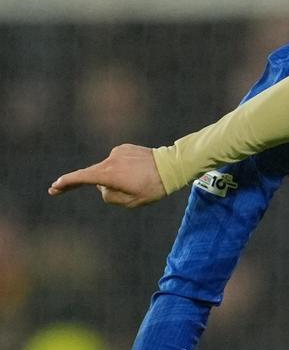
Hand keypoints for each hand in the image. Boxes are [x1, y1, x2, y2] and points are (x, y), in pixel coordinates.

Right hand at [48, 144, 167, 208]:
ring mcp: (118, 152)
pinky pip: (117, 162)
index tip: (55, 187)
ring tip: (137, 181)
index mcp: (109, 174)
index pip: (82, 178)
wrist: (172, 166)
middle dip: (92, 184)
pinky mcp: (125, 148)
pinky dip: (121, 169)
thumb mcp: (131, 202)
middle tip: (80, 190)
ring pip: (107, 170)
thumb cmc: (153, 187)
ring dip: (114, 177)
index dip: (66, 183)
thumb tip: (103, 186)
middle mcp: (110, 160)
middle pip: (94, 175)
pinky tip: (137, 172)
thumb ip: (110, 196)